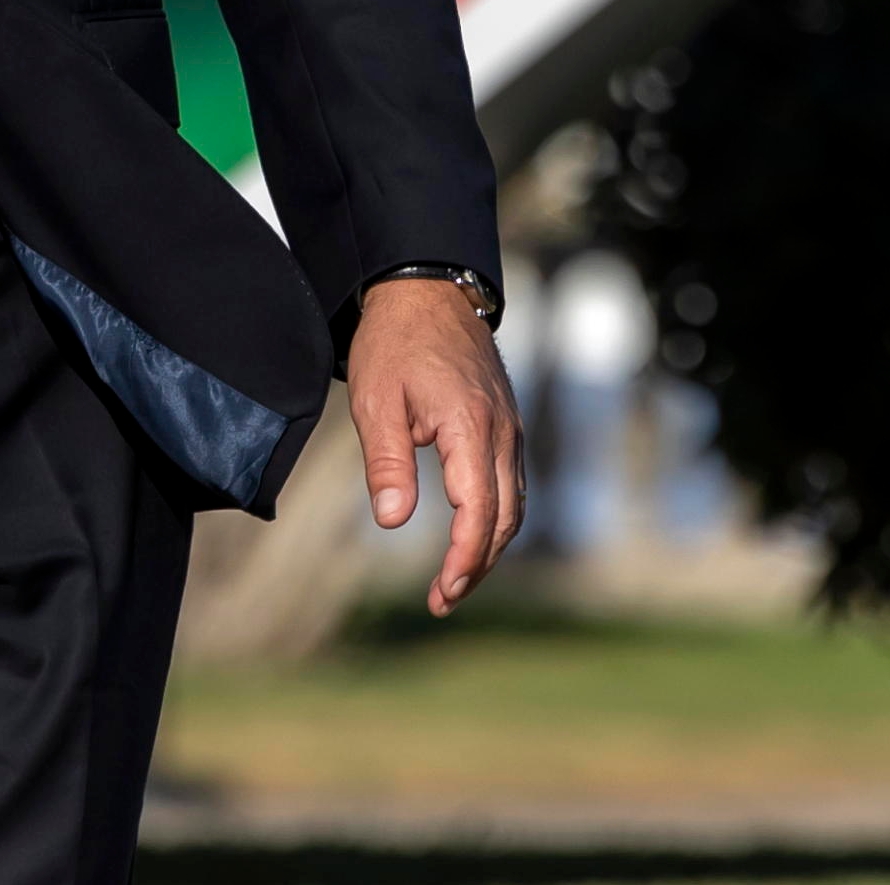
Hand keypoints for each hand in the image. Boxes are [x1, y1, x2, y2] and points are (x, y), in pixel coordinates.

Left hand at [347, 277, 522, 615]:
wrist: (427, 289)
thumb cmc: (394, 342)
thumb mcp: (375, 400)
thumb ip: (387, 462)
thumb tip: (395, 522)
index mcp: (470, 427)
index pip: (479, 511)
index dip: (464, 559)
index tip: (442, 592)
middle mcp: (501, 433)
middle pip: (505, 518)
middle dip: (477, 565)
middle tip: (442, 599)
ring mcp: (510, 428)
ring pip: (513, 504)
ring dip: (488, 547)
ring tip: (454, 580)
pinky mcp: (506, 424)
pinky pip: (511, 483)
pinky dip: (496, 518)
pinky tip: (472, 535)